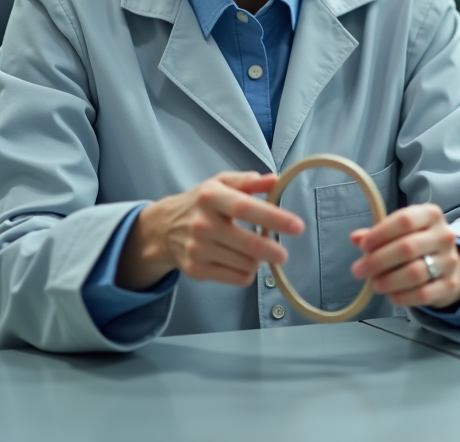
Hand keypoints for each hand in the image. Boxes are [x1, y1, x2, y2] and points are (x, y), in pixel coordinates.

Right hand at [116, 171, 304, 290]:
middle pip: (248, 244)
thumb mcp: (220, 183)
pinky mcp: (197, 270)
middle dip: (272, 250)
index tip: (297, 226)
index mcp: (211, 197)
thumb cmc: (200, 203)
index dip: (274, 218)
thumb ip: (249, 181)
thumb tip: (275, 180)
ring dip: (258, 260)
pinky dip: (247, 273)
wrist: (163, 229)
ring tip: (255, 251)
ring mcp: (198, 250)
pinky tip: (243, 262)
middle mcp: (202, 224)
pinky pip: (236, 278)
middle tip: (283, 253)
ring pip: (245, 264)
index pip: (245, 208)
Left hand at [348, 204, 459, 308]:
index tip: (363, 246)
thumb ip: (378, 234)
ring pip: (415, 272)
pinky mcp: (450, 284)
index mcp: (431, 215)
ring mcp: (450, 261)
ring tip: (375, 284)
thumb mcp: (401, 232)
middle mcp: (444, 236)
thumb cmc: (418, 244)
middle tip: (358, 270)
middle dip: (378, 260)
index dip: (381, 233)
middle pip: (408, 247)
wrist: (449, 266)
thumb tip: (356, 238)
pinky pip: (423, 293)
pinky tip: (392, 296)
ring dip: (389, 280)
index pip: (404, 220)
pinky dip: (403, 296)